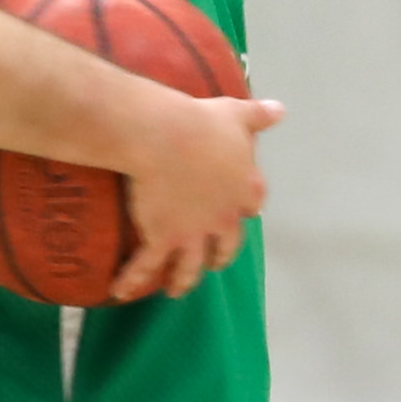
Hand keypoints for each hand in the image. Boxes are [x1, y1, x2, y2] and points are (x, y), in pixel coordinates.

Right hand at [111, 89, 285, 300]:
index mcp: (246, 188)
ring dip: (184, 280)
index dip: (247, 209)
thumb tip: (280, 110)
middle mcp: (224, 218)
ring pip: (191, 266)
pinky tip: (120, 291)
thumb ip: (259, 116)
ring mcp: (193, 233)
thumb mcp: (237, 114)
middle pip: (226, 245)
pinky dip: (133, 280)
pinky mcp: (164, 238)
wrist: (168, 138)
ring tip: (176, 289)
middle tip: (213, 262)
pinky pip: (147, 266)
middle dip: (219, 256)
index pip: (252, 205)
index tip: (245, 212)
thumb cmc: (202, 122)